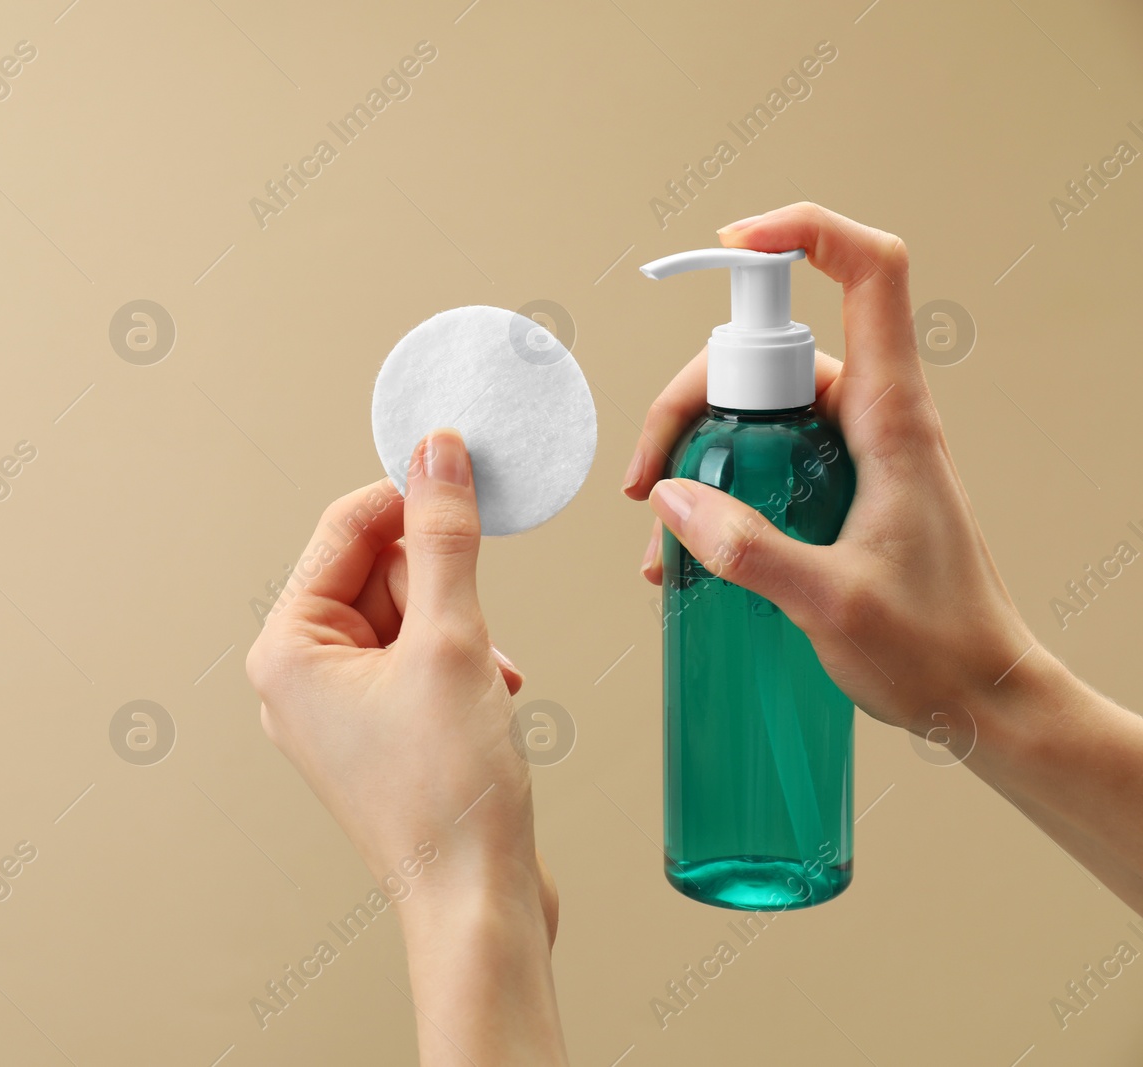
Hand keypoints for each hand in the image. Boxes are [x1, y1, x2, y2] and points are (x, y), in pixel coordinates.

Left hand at [245, 428, 566, 1064]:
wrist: (476, 900)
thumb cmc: (449, 793)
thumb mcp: (451, 642)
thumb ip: (444, 535)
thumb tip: (437, 452)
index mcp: (286, 649)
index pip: (345, 527)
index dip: (410, 493)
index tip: (467, 468)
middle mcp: (299, 675)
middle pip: (378, 568)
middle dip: (441, 588)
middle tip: (468, 632)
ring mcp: (338, 706)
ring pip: (408, 611)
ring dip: (460, 629)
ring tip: (483, 678)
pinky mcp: (379, 728)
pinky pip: (419, 656)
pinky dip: (462, 662)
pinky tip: (490, 693)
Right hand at [625, 202, 1142, 912]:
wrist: (982, 699)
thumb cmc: (936, 649)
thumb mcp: (831, 605)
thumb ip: (749, 550)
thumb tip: (672, 501)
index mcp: (893, 419)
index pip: (869, 274)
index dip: (804, 234)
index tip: (732, 246)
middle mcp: (876, 420)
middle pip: (771, 353)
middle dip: (692, 399)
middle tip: (650, 475)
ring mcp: (858, 453)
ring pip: (758, 410)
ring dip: (697, 454)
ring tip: (661, 528)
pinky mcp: (843, 488)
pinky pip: (766, 459)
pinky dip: (719, 489)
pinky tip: (690, 553)